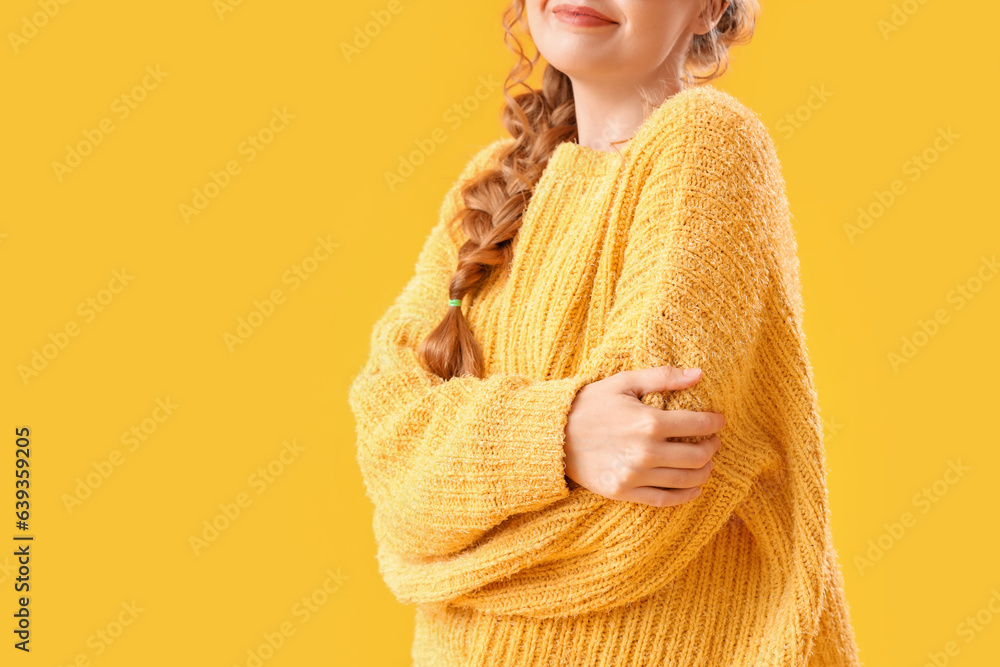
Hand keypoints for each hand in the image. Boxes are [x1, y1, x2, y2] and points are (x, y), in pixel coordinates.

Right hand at [563, 365, 724, 506]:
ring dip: (704, 471)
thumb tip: (700, 374)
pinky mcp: (624, 492)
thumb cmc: (589, 404)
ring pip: (686, 480)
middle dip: (712, 447)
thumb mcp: (624, 382)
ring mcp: (635, 476)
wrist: (552, 435)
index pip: (698, 424)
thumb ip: (663, 377)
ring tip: (706, 463)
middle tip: (713, 441)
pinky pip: (665, 500)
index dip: (715, 422)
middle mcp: (645, 452)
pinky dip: (686, 495)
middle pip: (697, 456)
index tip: (719, 420)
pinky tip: (694, 488)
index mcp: (648, 422)